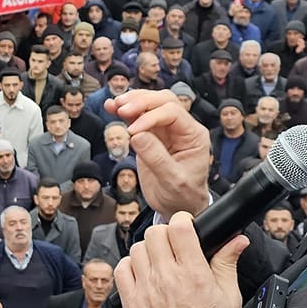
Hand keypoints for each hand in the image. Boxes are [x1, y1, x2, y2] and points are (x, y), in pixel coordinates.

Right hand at [109, 90, 211, 217]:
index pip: (173, 113)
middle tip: (121, 108)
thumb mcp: (172, 181)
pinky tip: (112, 107)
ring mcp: (167, 130)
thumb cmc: (182, 195)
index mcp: (194, 136)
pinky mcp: (152, 134)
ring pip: (151, 103)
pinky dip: (126, 111)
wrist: (179, 206)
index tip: (132, 132)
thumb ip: (156, 157)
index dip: (150, 117)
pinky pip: (139, 116)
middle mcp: (182, 128)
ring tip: (115, 105)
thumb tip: (137, 135)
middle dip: (141, 101)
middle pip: (163, 101)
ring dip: (132, 101)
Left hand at [115, 212, 248, 307]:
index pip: (179, 227)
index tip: (186, 228)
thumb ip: (228, 264)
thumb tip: (236, 240)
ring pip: (136, 249)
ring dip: (148, 250)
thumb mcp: (230, 297)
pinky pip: (121, 270)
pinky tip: (144, 275)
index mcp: (194, 274)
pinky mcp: (131, 304)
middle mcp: (167, 279)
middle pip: (155, 233)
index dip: (183, 221)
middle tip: (174, 247)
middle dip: (166, 235)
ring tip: (159, 263)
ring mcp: (145, 290)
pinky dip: (131, 267)